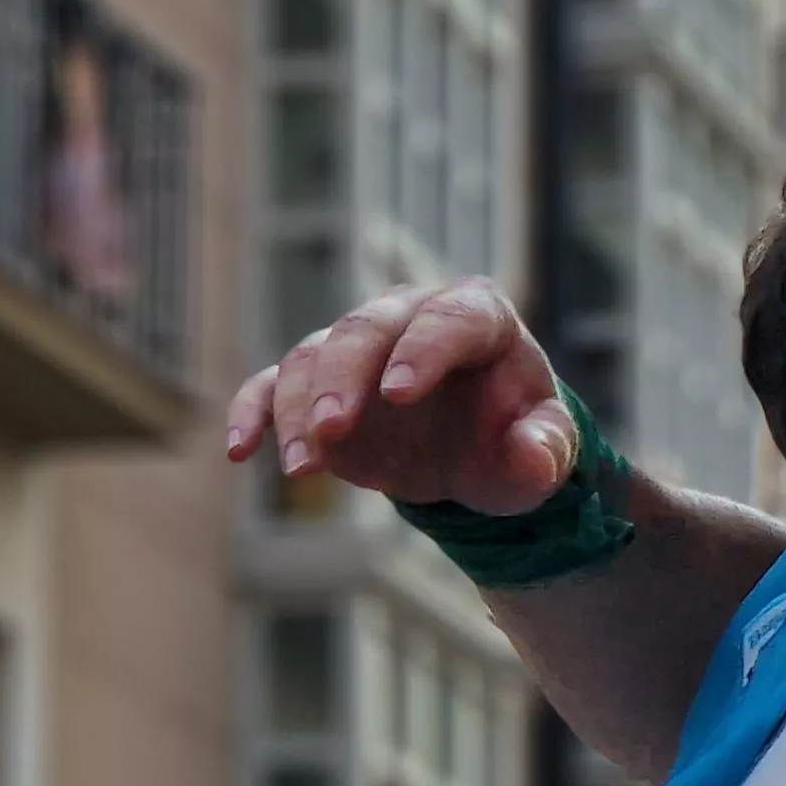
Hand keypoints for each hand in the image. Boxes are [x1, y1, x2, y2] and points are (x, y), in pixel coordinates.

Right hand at [228, 279, 578, 514]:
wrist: (481, 453)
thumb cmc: (517, 439)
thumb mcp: (545, 451)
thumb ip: (543, 450)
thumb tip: (528, 454)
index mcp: (478, 316)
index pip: (449, 319)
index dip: (422, 351)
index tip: (399, 394)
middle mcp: (410, 316)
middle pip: (364, 330)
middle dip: (342, 378)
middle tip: (332, 429)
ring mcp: (359, 346)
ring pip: (312, 357)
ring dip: (297, 409)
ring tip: (302, 468)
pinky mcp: (320, 383)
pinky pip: (272, 384)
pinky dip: (252, 411)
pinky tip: (239, 449)